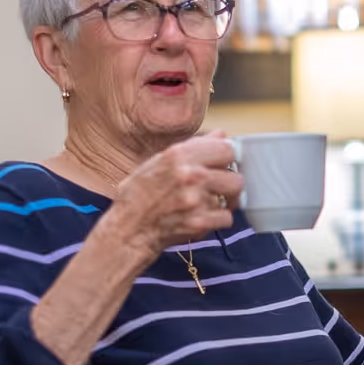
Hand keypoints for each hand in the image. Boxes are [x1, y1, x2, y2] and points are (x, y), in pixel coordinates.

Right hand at [110, 132, 243, 256]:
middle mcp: (190, 175)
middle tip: (218, 188)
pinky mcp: (200, 222)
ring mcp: (196, 200)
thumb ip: (193, 147)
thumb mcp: (159, 162)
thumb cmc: (139, 195)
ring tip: (207, 203)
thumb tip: (221, 134)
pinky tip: (201, 218)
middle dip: (229, 183)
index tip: (225, 164)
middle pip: (236, 177)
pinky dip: (217, 220)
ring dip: (224, 202)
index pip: (227, 148)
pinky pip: (226, 218)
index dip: (228, 157)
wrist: (127, 230)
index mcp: (178, 155)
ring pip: (233, 198)